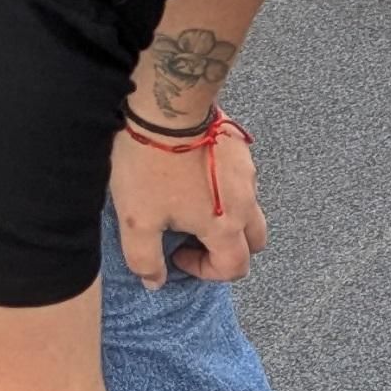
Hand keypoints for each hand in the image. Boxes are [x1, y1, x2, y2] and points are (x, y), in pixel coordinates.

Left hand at [110, 116, 265, 286]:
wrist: (166, 109)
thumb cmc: (151, 165)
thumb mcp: (136, 219)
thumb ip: (144, 258)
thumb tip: (153, 281)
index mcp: (224, 228)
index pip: (234, 268)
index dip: (206, 272)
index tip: (178, 255)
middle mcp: (245, 204)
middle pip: (255, 242)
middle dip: (229, 249)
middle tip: (195, 237)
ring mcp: (247, 175)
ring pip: (249, 209)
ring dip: (228, 217)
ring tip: (191, 202)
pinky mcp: (241, 150)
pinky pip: (241, 180)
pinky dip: (225, 188)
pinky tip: (195, 173)